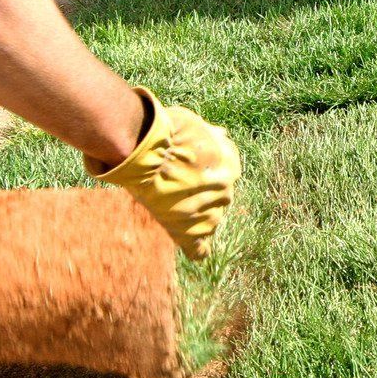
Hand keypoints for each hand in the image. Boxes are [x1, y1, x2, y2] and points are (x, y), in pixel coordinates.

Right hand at [86, 88, 240, 258]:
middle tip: (175, 186)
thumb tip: (222, 135)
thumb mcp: (195, 125)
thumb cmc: (167, 132)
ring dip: (193, 214)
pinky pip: (198, 249)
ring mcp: (208, 213)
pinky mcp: (189, 230)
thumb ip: (210, 135)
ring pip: (207, 221)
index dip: (206, 176)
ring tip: (169, 201)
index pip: (226, 177)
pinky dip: (196, 250)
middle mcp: (225, 192)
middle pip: (217, 200)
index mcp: (230, 168)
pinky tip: (197, 252)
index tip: (191, 175)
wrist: (146, 150)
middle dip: (200, 195)